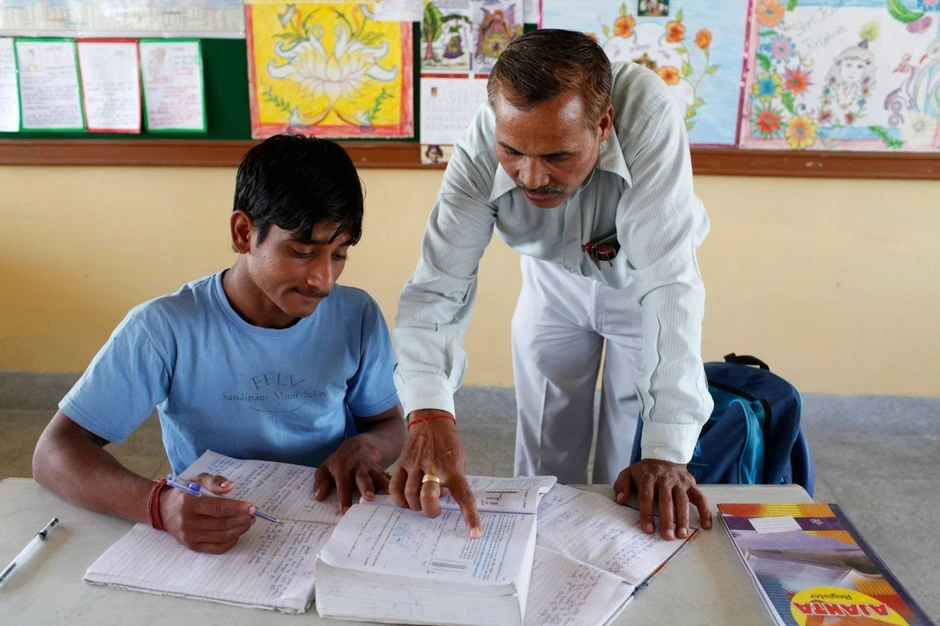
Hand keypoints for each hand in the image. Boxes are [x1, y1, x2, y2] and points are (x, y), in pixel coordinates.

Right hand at [159, 472, 255, 553]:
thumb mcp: (198, 480)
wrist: (163, 509)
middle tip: (253, 514)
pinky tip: (238, 532)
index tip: (252, 507)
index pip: (218, 508)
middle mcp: (188, 523)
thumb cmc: (184, 493)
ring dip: (240, 529)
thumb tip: (231, 486)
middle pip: (222, 524)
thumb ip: (214, 481)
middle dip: (242, 519)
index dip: (237, 508)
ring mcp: (189, 537)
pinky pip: (216, 548)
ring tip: (249, 522)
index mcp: (189, 504)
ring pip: (222, 536)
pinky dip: (231, 541)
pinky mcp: (192, 546)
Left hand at [314, 435, 390, 513]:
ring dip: (383, 486)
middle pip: (362, 478)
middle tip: (369, 497)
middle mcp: (357, 468)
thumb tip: (319, 497)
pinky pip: (387, 478)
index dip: (344, 498)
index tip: (345, 511)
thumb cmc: (339, 462)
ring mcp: (371, 469)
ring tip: (389, 495)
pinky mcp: (381, 470)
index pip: (343, 485)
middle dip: (366, 487)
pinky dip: (393, 485)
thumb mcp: (325, 468)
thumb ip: (320, 482)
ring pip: (378, 477)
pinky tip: (399, 493)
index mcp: (342, 469)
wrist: (359, 445)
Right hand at [389, 412, 481, 537]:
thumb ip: (453, 482)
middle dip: (430, 511)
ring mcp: (416, 466)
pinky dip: (398, 498)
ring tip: (419, 503)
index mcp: (454, 470)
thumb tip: (442, 501)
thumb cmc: (449, 446)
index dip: (470, 517)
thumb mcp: (459, 462)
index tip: (474, 533)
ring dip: (415, 506)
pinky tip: (404, 499)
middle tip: (433, 510)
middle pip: (428, 498)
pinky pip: (395, 486)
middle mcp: (434, 469)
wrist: (431, 422)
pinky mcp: (402, 464)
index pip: (464, 497)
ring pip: (409, 495)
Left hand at [613, 459, 711, 539]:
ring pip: (683, 500)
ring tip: (682, 534)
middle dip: (667, 519)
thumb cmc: (645, 472)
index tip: (648, 529)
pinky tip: (706, 526)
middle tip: (667, 536)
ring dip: (683, 518)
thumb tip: (620, 500)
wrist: (664, 456)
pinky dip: (705, 511)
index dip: (647, 513)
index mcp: (649, 477)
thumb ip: (621, 485)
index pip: (647, 496)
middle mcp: (666, 479)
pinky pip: (700, 498)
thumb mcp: (628, 473)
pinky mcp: (691, 484)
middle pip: (666, 500)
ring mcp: (680, 482)